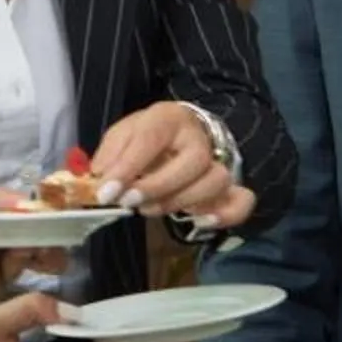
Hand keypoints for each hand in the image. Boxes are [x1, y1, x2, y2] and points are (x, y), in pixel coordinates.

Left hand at [89, 101, 251, 229]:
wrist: (181, 135)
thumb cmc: (145, 138)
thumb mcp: (122, 136)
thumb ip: (109, 155)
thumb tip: (100, 178)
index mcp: (168, 118)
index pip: (150, 139)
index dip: (127, 168)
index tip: (106, 192)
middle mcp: (198, 138)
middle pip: (193, 161)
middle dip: (158, 186)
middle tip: (129, 202)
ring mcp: (218, 162)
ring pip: (216, 181)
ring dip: (181, 201)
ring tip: (149, 209)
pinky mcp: (231, 186)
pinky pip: (241, 201)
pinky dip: (224, 214)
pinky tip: (199, 222)